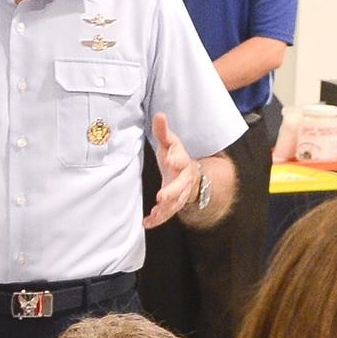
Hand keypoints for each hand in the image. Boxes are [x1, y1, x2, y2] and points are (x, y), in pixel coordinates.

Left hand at [144, 113, 198, 228]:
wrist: (189, 175)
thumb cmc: (175, 156)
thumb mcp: (170, 143)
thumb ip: (163, 132)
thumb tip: (159, 114)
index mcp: (182, 161)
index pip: (182, 160)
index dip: (176, 159)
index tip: (170, 160)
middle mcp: (183, 179)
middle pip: (180, 186)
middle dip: (172, 191)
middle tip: (162, 196)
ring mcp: (180, 194)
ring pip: (175, 204)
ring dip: (165, 210)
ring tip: (155, 213)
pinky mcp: (173, 205)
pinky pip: (167, 214)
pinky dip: (157, 220)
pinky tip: (146, 223)